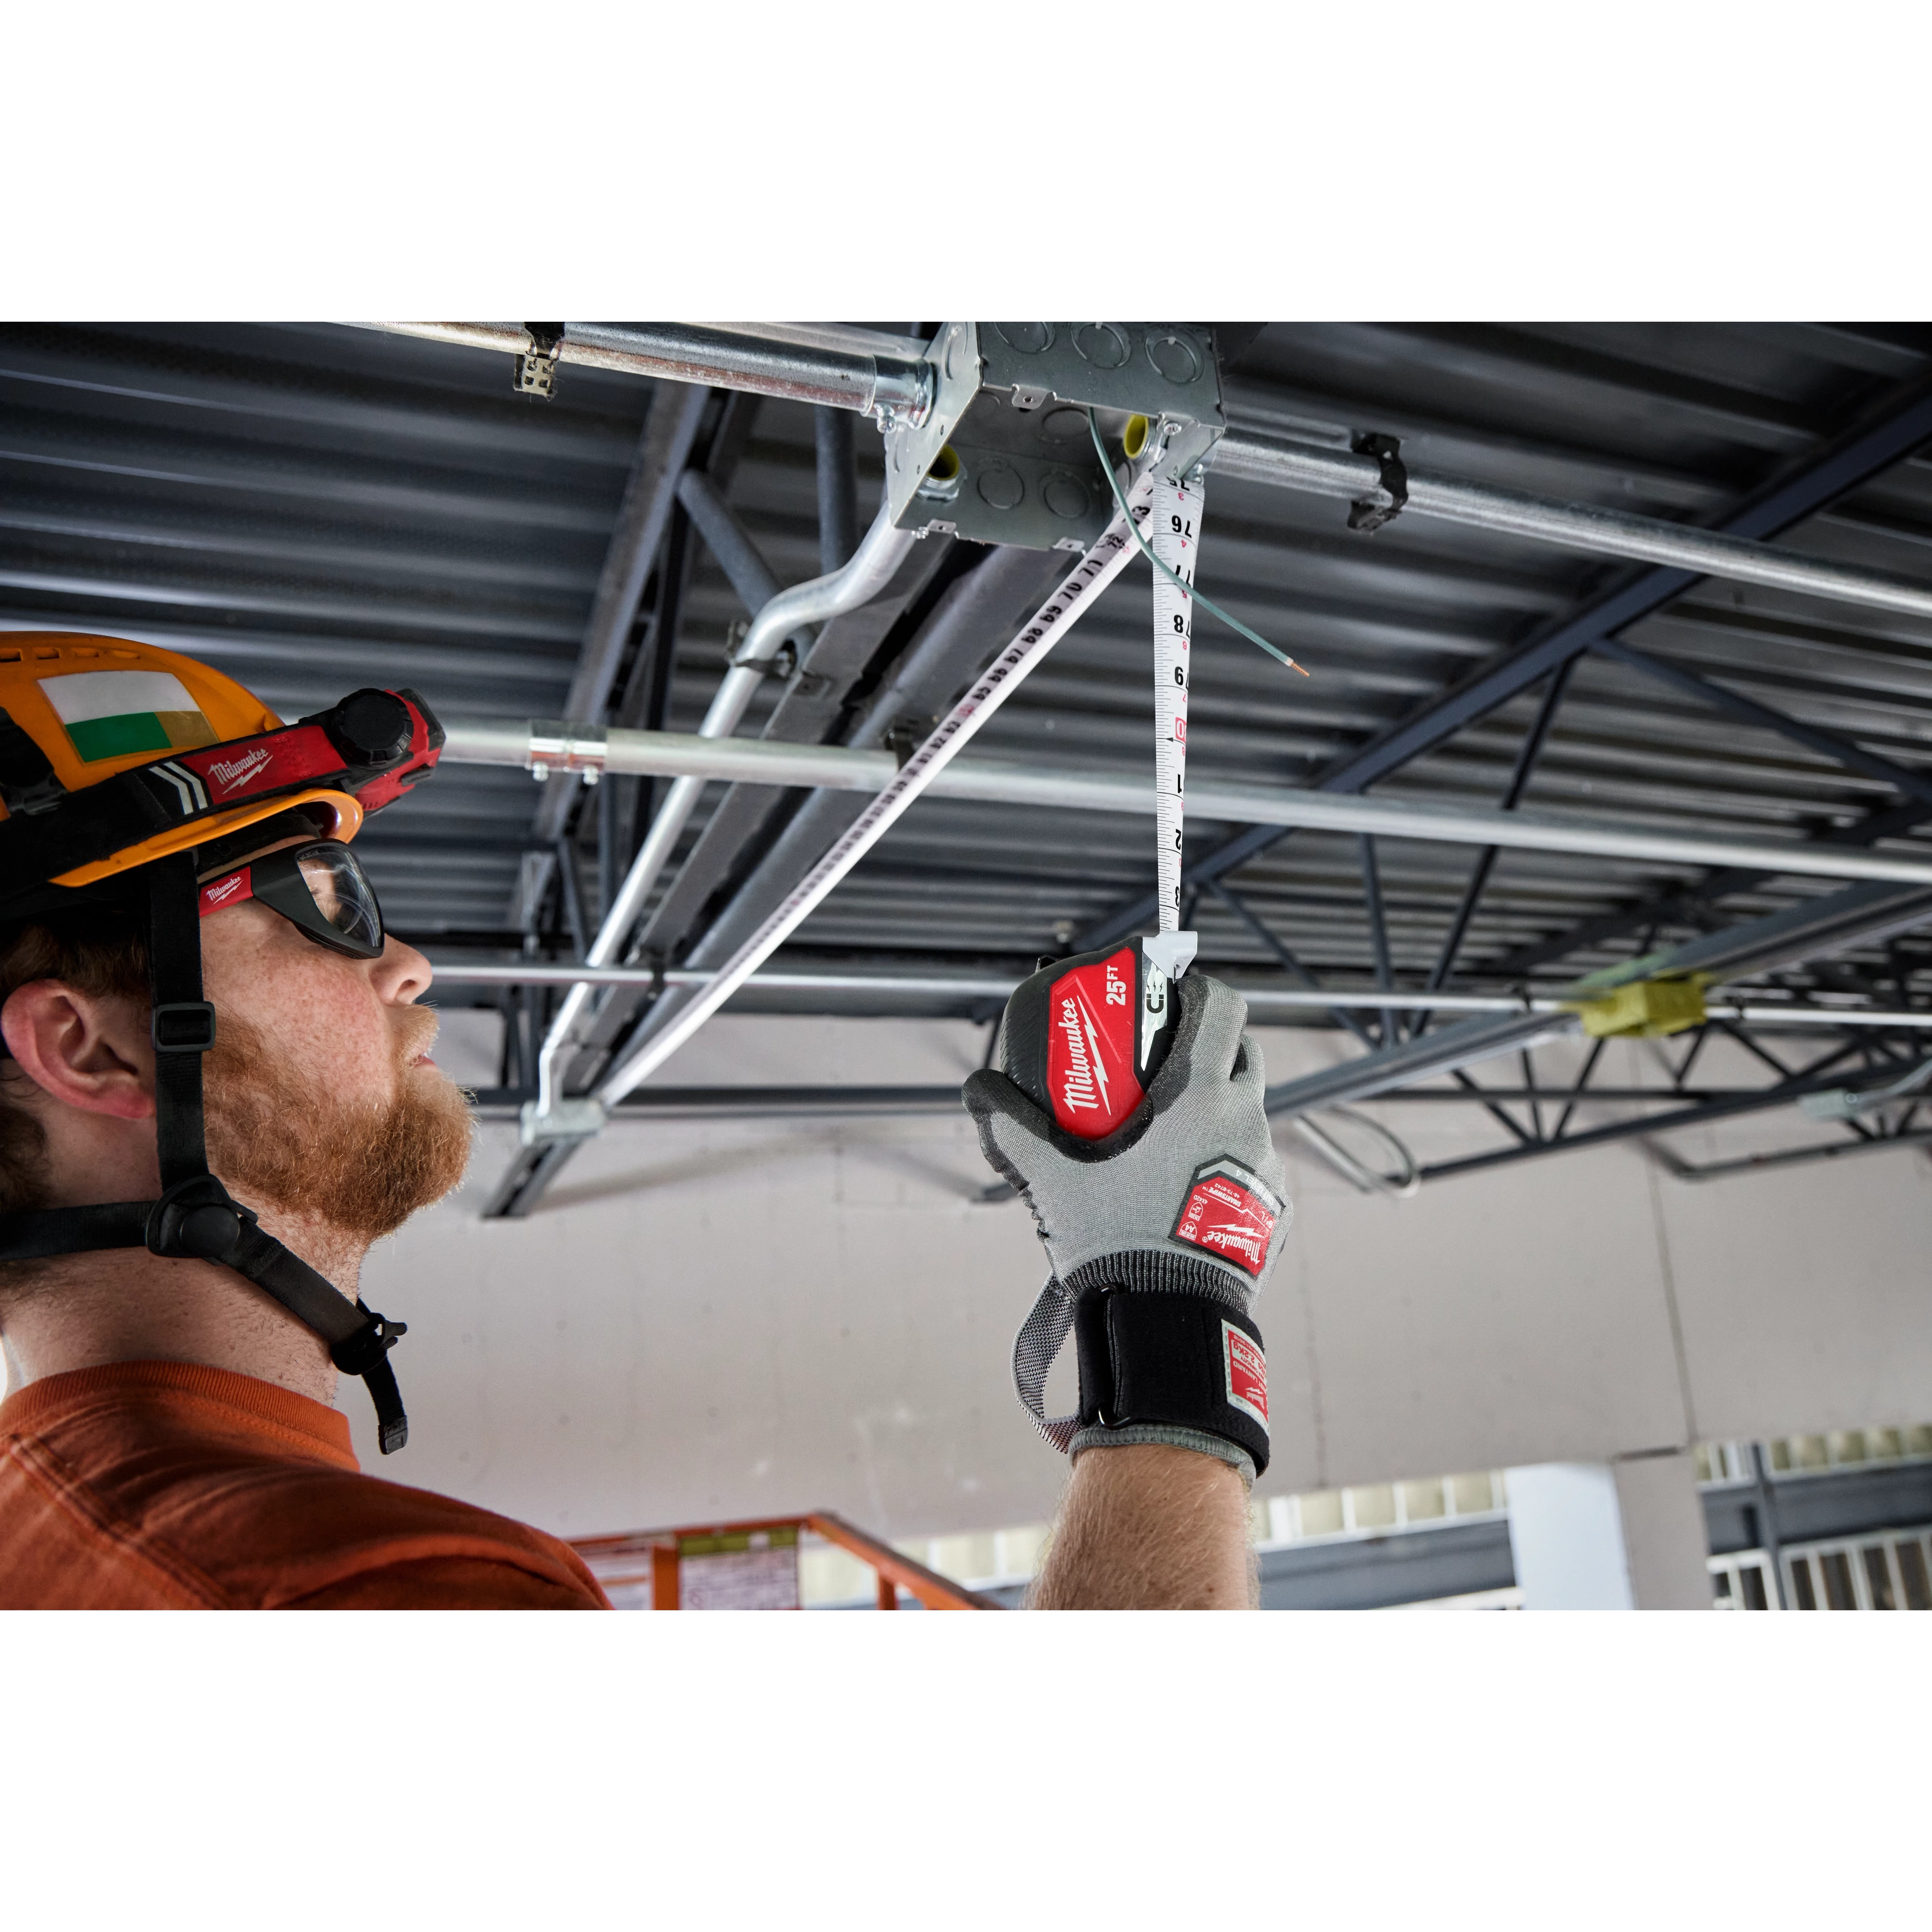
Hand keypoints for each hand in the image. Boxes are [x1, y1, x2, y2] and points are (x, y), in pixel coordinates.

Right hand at [963, 971, 1289, 1476]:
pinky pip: (1254, 1162)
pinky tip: (1190, 1180)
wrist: (1167, 1315)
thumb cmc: (1113, 1237)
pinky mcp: (1274, 1204)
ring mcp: (1266, 1163)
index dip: (1201, 988)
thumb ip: (1012, 1126)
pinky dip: (1228, 1157)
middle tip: (1171, 1055)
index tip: (1176, 991)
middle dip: (1213, 1042)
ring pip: (1250, 1109)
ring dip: (1220, 1103)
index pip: (1223, 1007)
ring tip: (1173, 1128)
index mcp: (1199, 1094)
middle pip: (1244, 1051)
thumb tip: (980, 1088)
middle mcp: (1245, 1118)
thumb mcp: (1051, 1177)